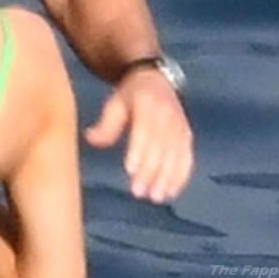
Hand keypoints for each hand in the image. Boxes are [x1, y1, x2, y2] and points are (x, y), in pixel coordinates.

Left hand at [84, 67, 192, 202]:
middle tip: (138, 192)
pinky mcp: (186, 136)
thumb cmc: (130, 96)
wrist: (158, 80)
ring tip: (155, 197)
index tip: (130, 170)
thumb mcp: (115, 102)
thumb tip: (91, 138)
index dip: (139, 149)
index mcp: (148, 103)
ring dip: (166, 178)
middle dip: (150, 171)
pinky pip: (187, 158)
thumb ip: (106, 123)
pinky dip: (180, 176)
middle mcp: (167, 114)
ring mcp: (180, 126)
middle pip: (160, 146)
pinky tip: (171, 192)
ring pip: (175, 155)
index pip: (144, 129)